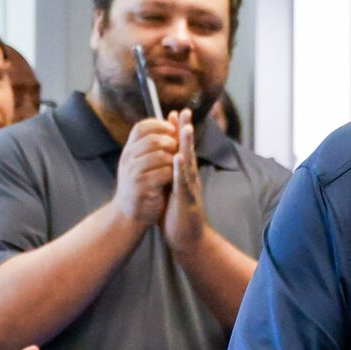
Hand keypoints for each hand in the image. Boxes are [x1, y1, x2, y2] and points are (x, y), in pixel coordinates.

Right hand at [110, 115, 180, 228]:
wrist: (128, 214)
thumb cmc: (140, 186)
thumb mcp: (141, 162)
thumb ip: (153, 145)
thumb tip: (171, 123)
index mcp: (128, 150)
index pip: (141, 127)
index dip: (158, 125)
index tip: (172, 129)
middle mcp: (128, 159)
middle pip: (152, 140)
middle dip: (170, 142)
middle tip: (177, 148)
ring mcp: (133, 172)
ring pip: (160, 156)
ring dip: (173, 159)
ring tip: (176, 165)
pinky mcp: (142, 186)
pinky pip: (163, 173)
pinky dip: (172, 174)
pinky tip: (173, 178)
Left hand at [160, 110, 209, 256]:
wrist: (186, 238)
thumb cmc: (177, 214)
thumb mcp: (171, 189)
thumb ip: (167, 174)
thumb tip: (160, 160)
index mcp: (184, 175)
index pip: (181, 148)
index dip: (178, 131)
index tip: (174, 113)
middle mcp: (189, 178)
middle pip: (188, 149)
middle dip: (186, 130)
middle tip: (184, 111)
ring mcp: (190, 188)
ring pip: (189, 163)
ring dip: (187, 145)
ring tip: (185, 128)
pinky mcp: (187, 200)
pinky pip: (184, 182)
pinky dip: (181, 169)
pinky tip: (178, 158)